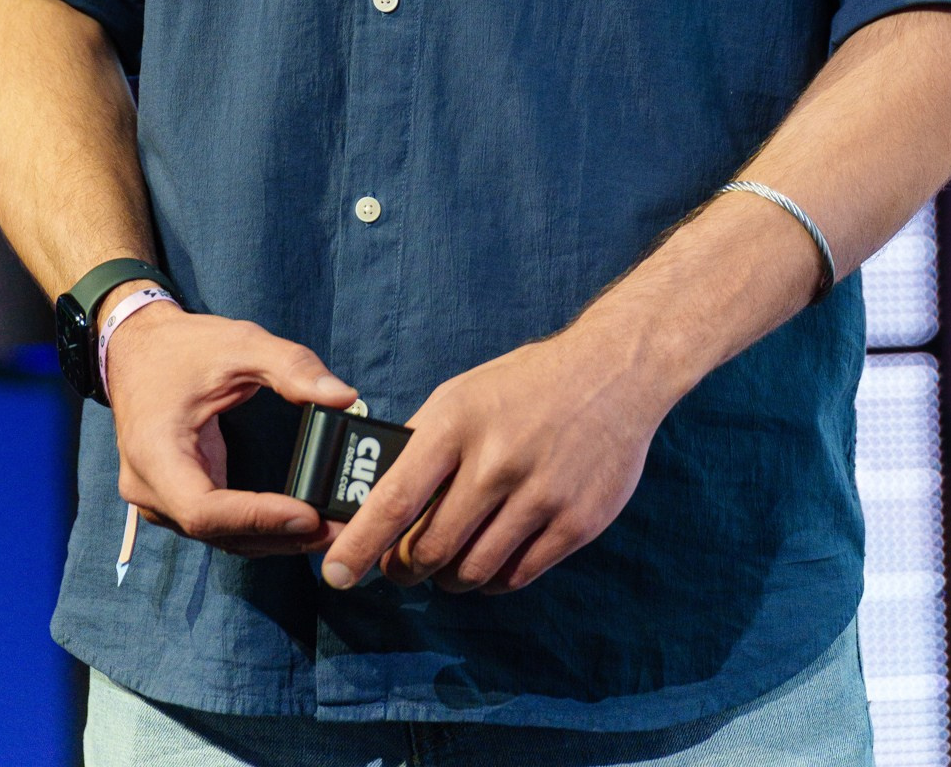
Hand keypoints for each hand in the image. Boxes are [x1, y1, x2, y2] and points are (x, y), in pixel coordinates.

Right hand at [104, 305, 355, 553]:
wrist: (137, 348)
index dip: (257, 518)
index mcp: (154, 452)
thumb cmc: (183, 346)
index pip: (204, 510)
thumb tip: (345, 397)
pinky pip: (218, 526)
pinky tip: (297, 521)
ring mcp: (158, 501)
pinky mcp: (174, 499)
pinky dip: (257, 527)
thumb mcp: (240, 343)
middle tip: (338, 528)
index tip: (308, 514)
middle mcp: (149, 489)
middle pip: (218, 532)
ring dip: (274, 538)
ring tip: (329, 530)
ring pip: (220, 537)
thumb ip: (292, 368)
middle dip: (279, 534)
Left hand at [321, 318, 671, 596]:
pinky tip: (490, 558)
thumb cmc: (526, 384)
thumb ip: (421, 443)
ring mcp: (540, 494)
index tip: (336, 575)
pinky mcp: (575, 522)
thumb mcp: (462, 394)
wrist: (614, 371)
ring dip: (449, 578)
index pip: (394, 499)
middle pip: (430, 549)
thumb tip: (374, 498)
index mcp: (457, 422)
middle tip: (401, 567)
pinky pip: (516, 577)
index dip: (359, 546)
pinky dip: (493, 579)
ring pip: (471, 572)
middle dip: (405, 568)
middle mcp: (496, 460)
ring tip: (448, 563)